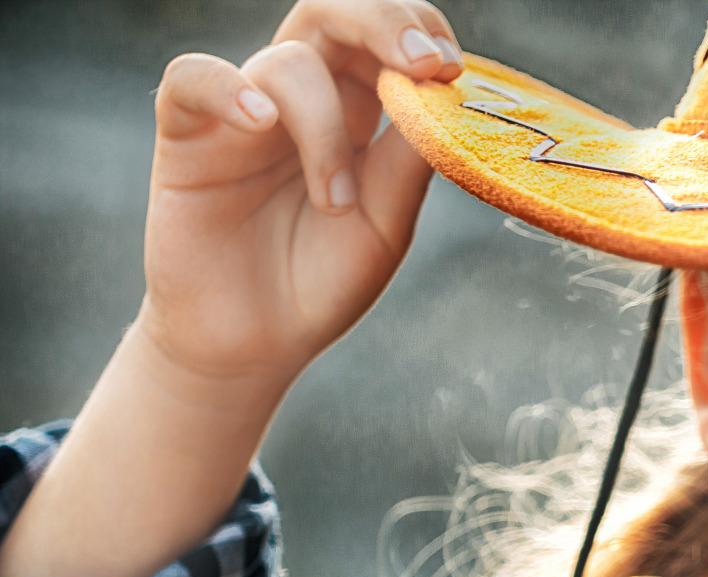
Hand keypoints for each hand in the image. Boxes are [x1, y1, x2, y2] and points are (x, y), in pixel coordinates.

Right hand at [0, 0, 465, 576]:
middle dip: (384, 24)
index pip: (383, 39)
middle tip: (426, 63)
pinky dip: (228, 89)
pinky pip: (194, 78)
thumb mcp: (386, 223)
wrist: (254, 344)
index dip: (418, 32)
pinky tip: (260, 122)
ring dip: (326, 130)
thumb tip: (443, 97)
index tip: (451, 68)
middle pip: (333, 17)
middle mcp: (300, 100)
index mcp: (356, 113)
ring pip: (287, 63)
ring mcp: (242, 113)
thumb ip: (410, 159)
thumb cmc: (321, 281)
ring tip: (337, 203)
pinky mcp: (187, 136)